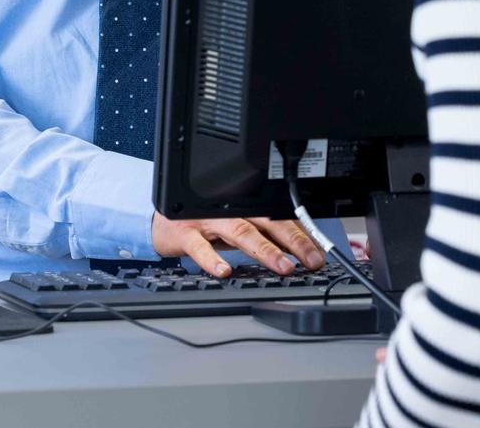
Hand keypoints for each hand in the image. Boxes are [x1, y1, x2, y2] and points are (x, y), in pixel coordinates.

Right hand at [150, 213, 326, 277]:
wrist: (159, 219)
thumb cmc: (201, 223)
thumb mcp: (233, 226)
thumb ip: (259, 234)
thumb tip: (294, 252)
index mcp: (244, 208)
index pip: (279, 219)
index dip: (301, 235)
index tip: (320, 253)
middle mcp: (229, 211)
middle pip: (266, 222)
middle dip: (293, 241)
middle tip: (311, 260)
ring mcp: (207, 221)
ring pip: (240, 232)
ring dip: (264, 250)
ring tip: (283, 266)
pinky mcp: (185, 233)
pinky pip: (200, 247)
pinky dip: (212, 259)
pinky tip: (224, 272)